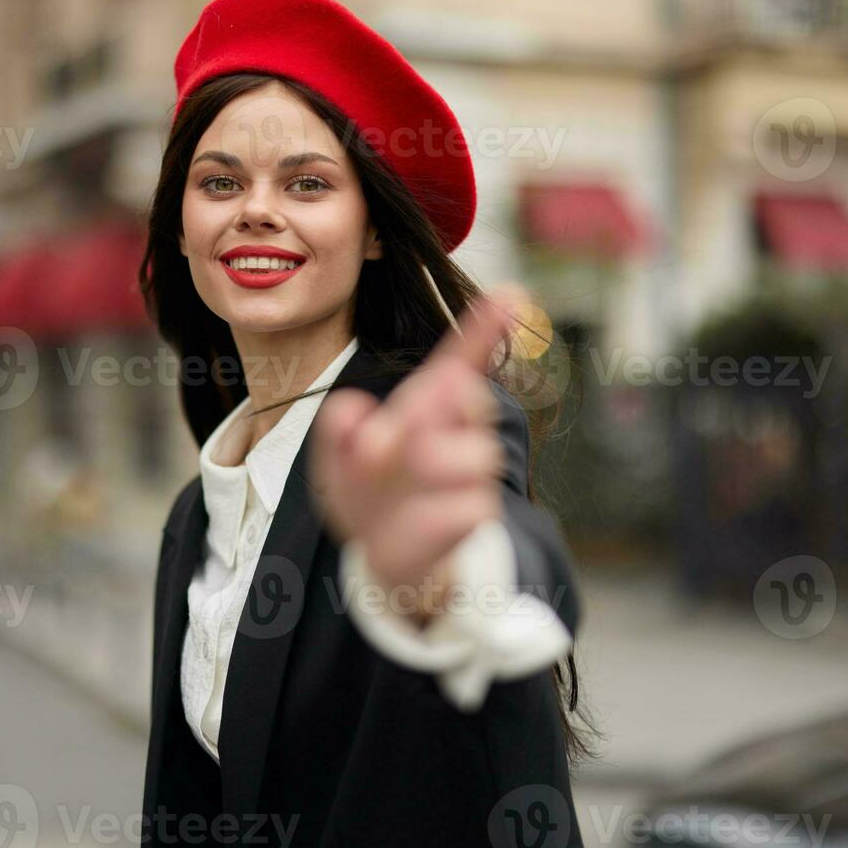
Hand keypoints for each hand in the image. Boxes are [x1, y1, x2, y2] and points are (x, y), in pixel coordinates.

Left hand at [311, 287, 521, 620]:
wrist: (383, 552)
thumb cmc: (364, 492)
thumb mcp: (335, 460)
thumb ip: (335, 431)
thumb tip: (349, 407)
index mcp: (424, 406)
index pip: (461, 359)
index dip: (485, 327)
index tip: (512, 295)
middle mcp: (456, 430)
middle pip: (466, 396)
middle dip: (437, 409)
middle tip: (401, 436)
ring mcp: (472, 470)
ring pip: (471, 456)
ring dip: (428, 472)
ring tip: (402, 492)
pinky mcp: (477, 511)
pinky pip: (467, 507)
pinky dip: (431, 517)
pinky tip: (415, 521)